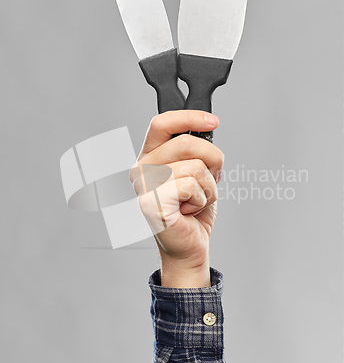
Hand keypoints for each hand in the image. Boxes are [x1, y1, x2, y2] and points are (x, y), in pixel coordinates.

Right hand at [130, 110, 223, 287]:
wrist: (190, 245)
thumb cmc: (192, 210)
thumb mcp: (197, 171)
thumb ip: (195, 149)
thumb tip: (206, 125)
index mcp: (149, 156)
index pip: (162, 123)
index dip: (190, 117)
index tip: (213, 121)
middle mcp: (142, 168)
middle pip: (186, 142)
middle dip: (212, 162)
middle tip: (206, 182)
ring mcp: (144, 186)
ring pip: (195, 166)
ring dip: (208, 186)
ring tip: (195, 200)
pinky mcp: (151, 203)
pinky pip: (191, 186)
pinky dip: (201, 199)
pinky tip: (189, 210)